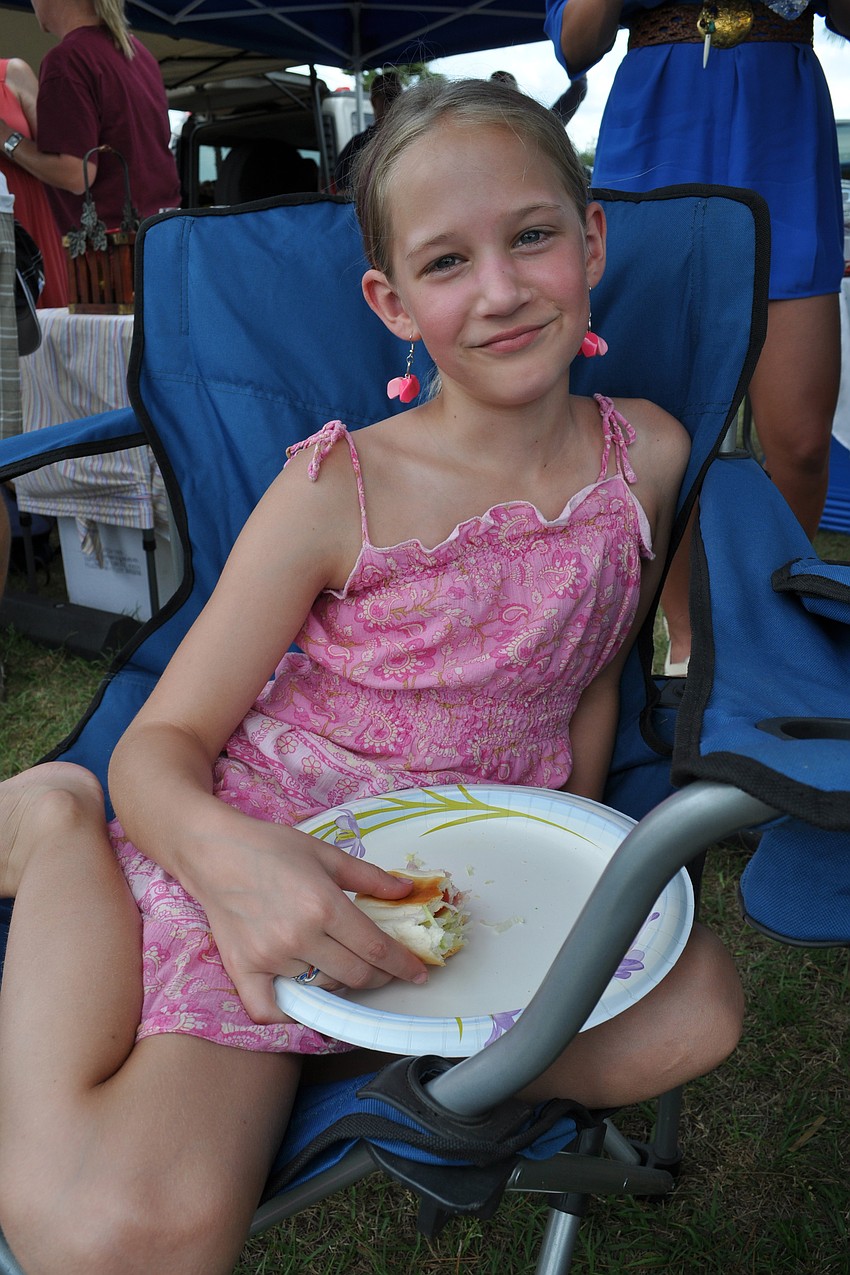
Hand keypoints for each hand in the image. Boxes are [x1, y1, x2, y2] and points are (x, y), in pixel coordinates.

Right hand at [184, 806, 427, 1023]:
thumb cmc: (271, 847)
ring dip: (341, 982)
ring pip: (322, 987)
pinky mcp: (243, 970)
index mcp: (324, 905)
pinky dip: (293, 1012)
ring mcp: (270, 957)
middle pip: (355, 975)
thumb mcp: (326, 854)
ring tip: (342, 964)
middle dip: (380, 976)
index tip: (419, 974)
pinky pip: (272, 1011)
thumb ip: (369, 877)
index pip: (376, 949)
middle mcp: (299, 936)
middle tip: (385, 970)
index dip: (403, 965)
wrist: (214, 852)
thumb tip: (406, 891)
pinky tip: (306, 998)